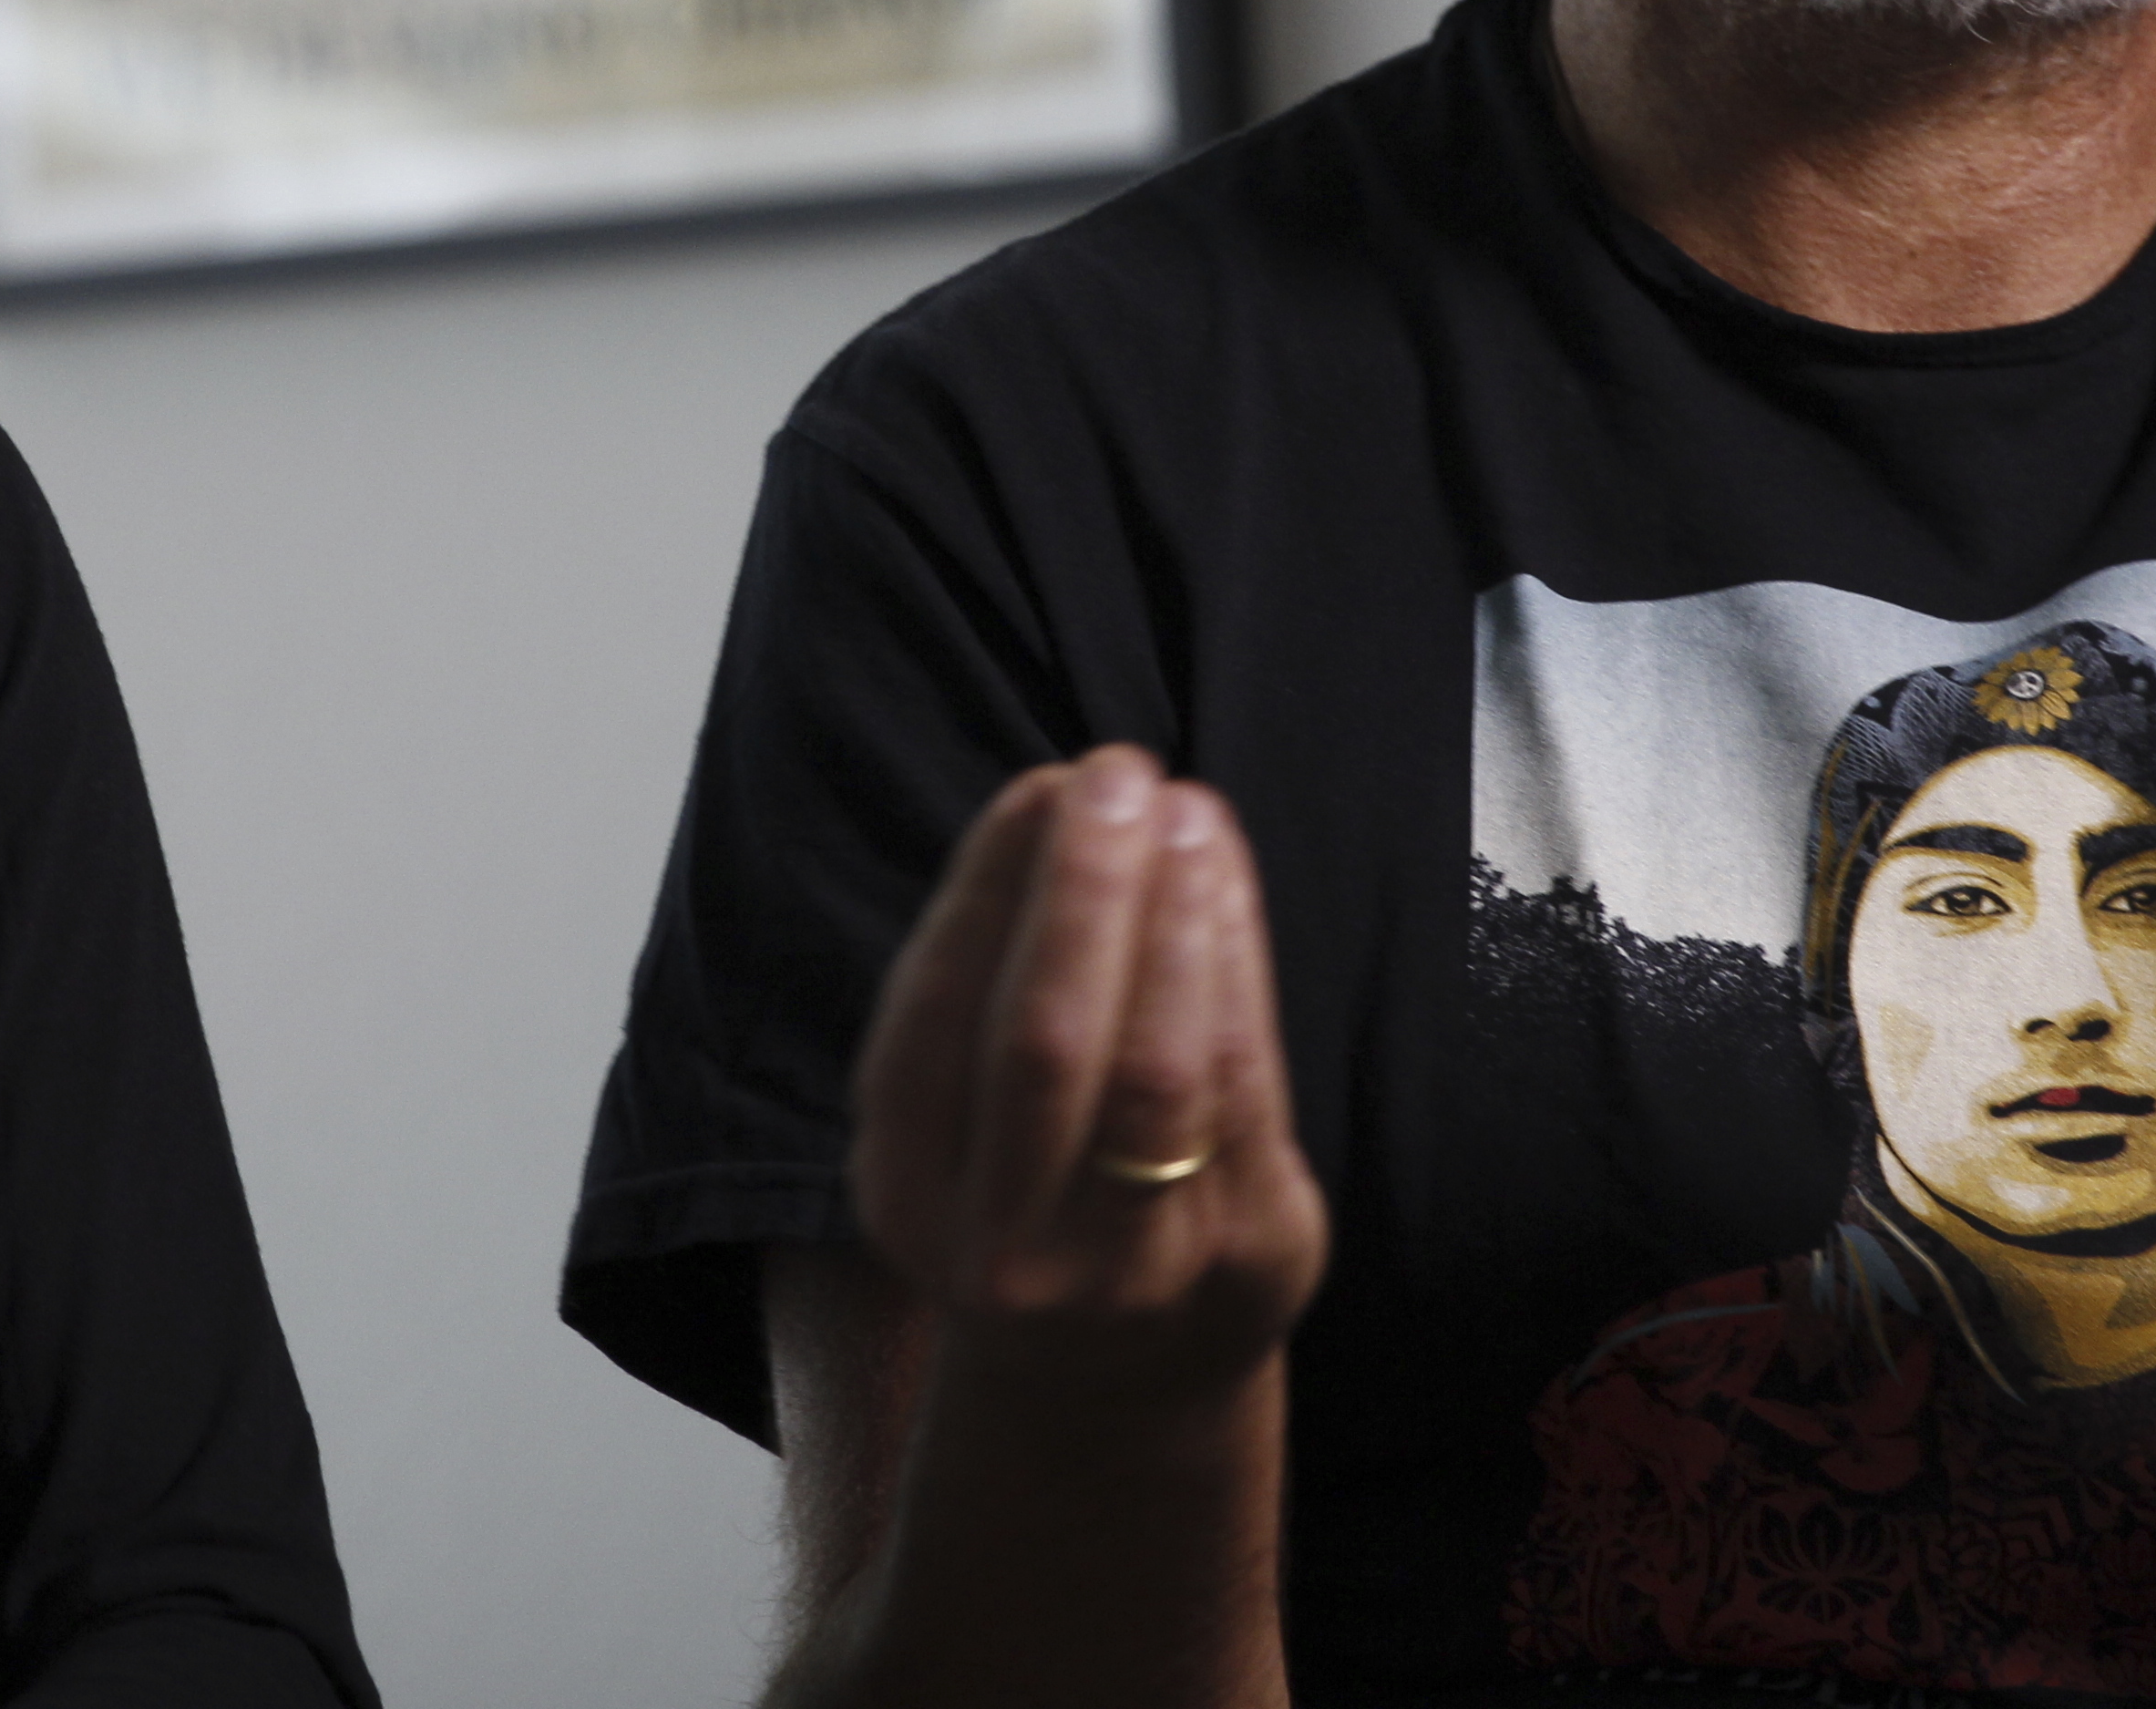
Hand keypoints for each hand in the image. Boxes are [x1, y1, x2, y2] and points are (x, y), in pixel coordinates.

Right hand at [847, 748, 1327, 1407]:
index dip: (990, 889)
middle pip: (1041, 1042)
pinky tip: (1223, 887)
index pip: (936, 1018)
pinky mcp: (1248, 1258)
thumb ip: (986, 978)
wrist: (1115, 1382)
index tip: (1039, 788)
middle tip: (1115, 773)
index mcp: (907, 1196)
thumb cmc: (1028, 1185)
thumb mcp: (959, 1113)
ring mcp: (1134, 1269)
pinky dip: (1235, 966)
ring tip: (1186, 811)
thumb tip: (1054, 800)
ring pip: (1159, 1067)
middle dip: (1082, 888)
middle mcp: (1007, 1249)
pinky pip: (1246, 1088)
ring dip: (1175, 914)